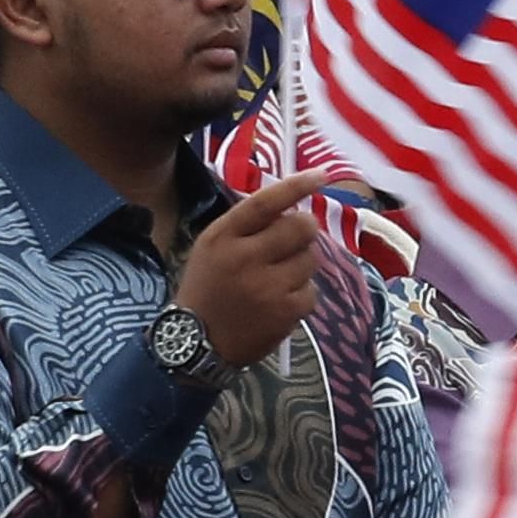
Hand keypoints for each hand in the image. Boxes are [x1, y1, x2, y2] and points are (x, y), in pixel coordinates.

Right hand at [171, 167, 335, 367]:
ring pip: (311, 258)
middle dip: (304, 229)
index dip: (297, 186)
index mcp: (223, 236)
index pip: (266, 202)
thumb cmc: (208, 287)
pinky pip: (312, 290)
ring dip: (301, 264)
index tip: (321, 175)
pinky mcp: (285, 312)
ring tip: (278, 278)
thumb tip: (293, 203)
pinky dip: (301, 294)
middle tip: (294, 240)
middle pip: (301, 227)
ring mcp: (267, 287)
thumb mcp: (212, 246)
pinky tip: (279, 302)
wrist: (195, 343)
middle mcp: (245, 258)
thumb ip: (247, 225)